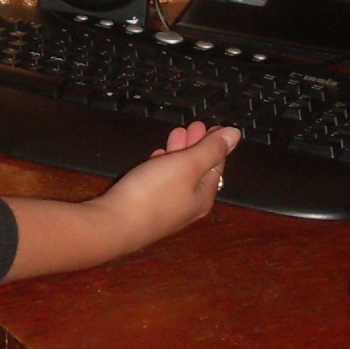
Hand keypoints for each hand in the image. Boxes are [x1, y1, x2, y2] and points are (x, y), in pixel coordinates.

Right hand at [97, 121, 240, 251]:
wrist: (114, 224)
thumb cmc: (154, 192)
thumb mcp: (187, 165)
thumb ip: (211, 149)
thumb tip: (235, 135)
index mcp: (203, 196)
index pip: (217, 166)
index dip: (215, 144)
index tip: (210, 125)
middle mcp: (188, 206)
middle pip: (198, 171)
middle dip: (196, 146)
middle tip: (193, 125)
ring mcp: (166, 210)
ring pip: (178, 176)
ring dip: (179, 153)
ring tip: (175, 135)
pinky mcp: (146, 210)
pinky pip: (161, 184)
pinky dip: (163, 167)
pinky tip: (155, 158)